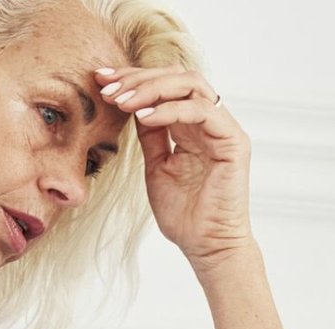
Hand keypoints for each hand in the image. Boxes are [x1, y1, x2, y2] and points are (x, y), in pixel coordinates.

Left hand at [93, 65, 253, 274]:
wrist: (206, 245)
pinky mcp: (234, 142)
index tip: (100, 81)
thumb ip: (150, 134)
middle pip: (178, 77)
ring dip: (151, 88)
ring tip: (122, 102)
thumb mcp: (156, 164)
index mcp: (194, 128)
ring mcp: (224, 131)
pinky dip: (170, 109)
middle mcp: (212, 124)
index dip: (133, 79)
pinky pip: (202, 110)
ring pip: (191, 85)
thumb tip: (131, 104)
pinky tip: (143, 117)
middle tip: (108, 89)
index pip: (166, 86)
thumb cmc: (185, 214)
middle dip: (139, 78)